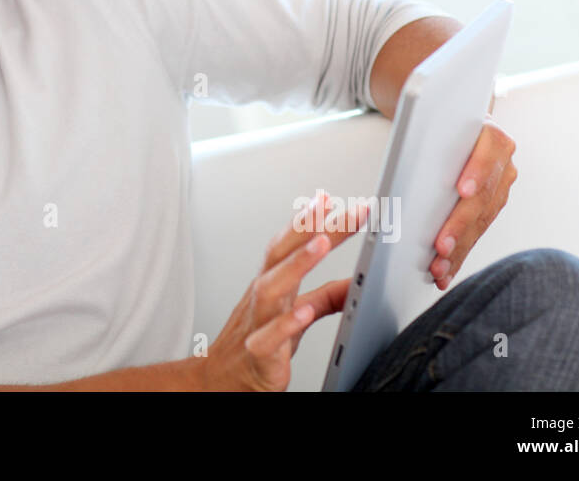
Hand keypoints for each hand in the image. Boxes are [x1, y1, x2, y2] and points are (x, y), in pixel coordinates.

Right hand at [198, 190, 365, 390]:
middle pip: (280, 254)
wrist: (221, 380)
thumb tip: (357, 280)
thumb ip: (328, 296)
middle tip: (333, 207)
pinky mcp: (258, 354)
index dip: (307, 221)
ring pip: (270, 287)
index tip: (327, 198)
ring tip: (322, 242)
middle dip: (306, 227)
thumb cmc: (259, 343)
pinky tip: (304, 311)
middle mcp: (263, 296)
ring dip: (296, 262)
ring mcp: (257, 322)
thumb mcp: (299, 314)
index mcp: (274, 283)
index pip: (290, 245)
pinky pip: (269, 337)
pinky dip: (286, 324)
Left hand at [429, 113, 517, 289]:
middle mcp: (502, 161)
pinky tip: (446, 270)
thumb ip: (429, 135)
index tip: (463, 190)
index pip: (489, 152)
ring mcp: (500, 185)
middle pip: (483, 197)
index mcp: (492, 135)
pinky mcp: (492, 206)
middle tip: (440, 246)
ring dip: (459, 248)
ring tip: (438, 268)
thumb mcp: (433, 121)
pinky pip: (477, 232)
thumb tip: (405, 158)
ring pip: (480, 221)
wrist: (454, 122)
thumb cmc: (439, 124)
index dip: (476, 172)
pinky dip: (459, 253)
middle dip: (459, 225)